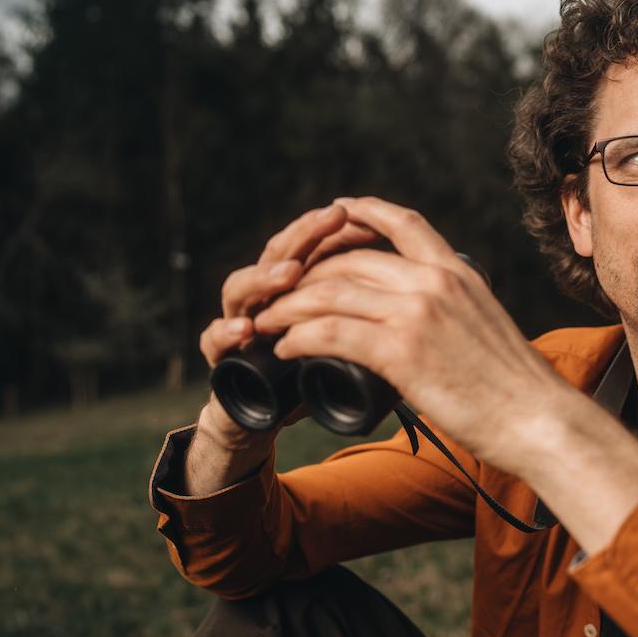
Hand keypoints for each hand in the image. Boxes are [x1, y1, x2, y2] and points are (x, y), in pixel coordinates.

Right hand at [196, 203, 379, 445]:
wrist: (264, 420)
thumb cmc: (316, 380)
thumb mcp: (357, 349)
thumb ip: (378, 321)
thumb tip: (425, 298)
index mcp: (299, 288)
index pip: (316, 245)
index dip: (339, 228)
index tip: (366, 218)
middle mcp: (264, 297)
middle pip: (279, 252)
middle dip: (307, 233)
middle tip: (334, 216)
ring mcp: (238, 324)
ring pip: (239, 287)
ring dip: (265, 276)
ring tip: (291, 273)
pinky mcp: (220, 359)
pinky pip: (212, 340)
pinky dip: (223, 333)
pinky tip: (244, 329)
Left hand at [252, 196, 580, 476]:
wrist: (539, 419)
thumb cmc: (517, 389)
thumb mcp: (489, 327)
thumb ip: (459, 314)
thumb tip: (437, 326)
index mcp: (458, 273)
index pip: (404, 224)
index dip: (364, 212)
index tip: (336, 210)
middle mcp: (435, 282)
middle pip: (350, 260)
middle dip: (306, 274)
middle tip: (279, 294)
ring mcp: (417, 314)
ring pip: (330, 293)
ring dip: (288, 307)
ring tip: (266, 323)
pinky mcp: (402, 352)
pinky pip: (330, 332)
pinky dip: (297, 337)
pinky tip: (283, 348)